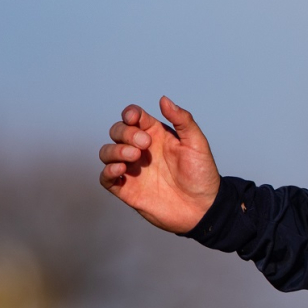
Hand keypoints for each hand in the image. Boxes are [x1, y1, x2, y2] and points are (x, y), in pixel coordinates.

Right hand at [99, 96, 220, 232]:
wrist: (202, 208)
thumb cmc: (202, 173)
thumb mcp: (196, 142)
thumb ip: (182, 119)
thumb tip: (163, 99)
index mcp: (155, 133)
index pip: (133, 116)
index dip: (129, 114)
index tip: (134, 119)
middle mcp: (140, 149)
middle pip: (117, 131)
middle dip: (125, 133)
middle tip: (144, 145)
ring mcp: (132, 169)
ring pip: (107, 151)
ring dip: (115, 150)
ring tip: (133, 156)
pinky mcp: (127, 189)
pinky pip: (105, 178)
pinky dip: (107, 171)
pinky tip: (120, 170)